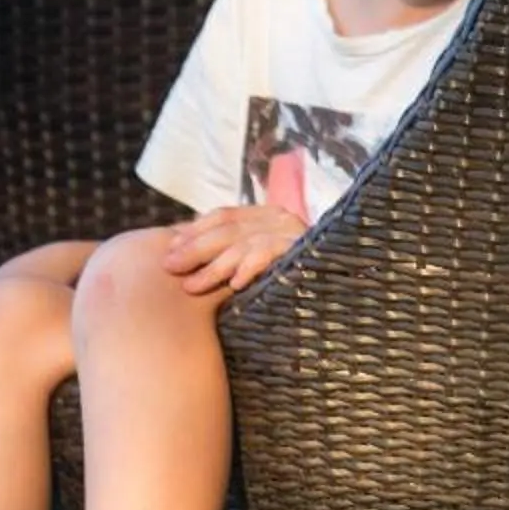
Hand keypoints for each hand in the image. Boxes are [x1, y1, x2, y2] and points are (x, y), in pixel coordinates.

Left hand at [162, 204, 304, 294]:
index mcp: (266, 216)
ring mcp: (294, 233)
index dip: (194, 231)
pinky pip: (272, 255)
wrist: (339, 293)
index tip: (168, 249)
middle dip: (195, 248)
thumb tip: (183, 256)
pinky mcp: (306, 250)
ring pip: (244, 244)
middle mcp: (280, 219)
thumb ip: (229, 255)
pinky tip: (234, 284)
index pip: (224, 215)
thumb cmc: (290, 284)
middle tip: (169, 266)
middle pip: (229, 228)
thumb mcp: (253, 264)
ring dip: (214, 266)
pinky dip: (251, 267)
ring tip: (191, 286)